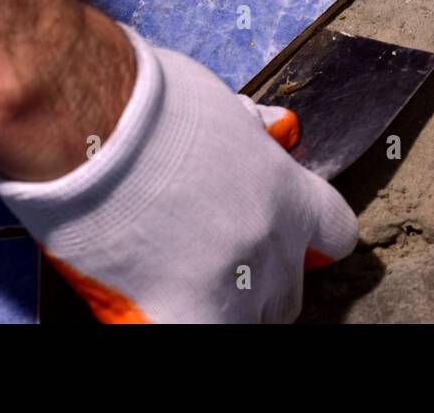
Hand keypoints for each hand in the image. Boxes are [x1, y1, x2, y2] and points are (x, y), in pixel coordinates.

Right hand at [0, 27, 357, 322]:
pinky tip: (152, 306)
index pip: (335, 232)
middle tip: (215, 258)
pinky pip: (196, 333)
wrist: (98, 120)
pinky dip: (174, 319)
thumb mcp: (220, 107)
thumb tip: (254, 129)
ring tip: (177, 280)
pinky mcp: (185, 314)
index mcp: (288, 190)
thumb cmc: (147, 100)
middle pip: (288, 289)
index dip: (310, 239)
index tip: (288, 238)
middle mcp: (273, 243)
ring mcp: (235, 285)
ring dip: (222, 307)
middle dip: (258, 279)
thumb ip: (246, 135)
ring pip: (248, 322)